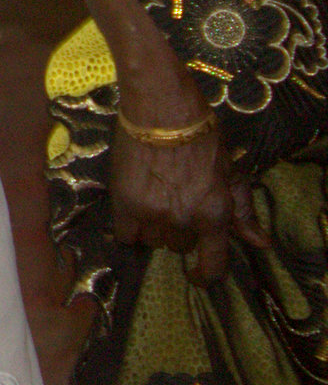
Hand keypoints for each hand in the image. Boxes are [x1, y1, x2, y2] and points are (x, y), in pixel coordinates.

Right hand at [110, 67, 266, 285]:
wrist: (161, 109)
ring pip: (153, 241)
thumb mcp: (231, 173)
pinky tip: (134, 212)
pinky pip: (125, 235)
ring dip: (155, 229)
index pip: (212, 264)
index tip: (197, 275)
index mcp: (214, 213)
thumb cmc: (201, 136)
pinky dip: (130, 228)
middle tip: (177, 206)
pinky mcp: (124, 202)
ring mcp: (152, 213)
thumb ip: (243, 211)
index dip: (205, 275)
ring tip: (155, 203)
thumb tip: (260, 243)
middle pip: (178, 247)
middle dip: (180, 232)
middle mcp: (183, 219)